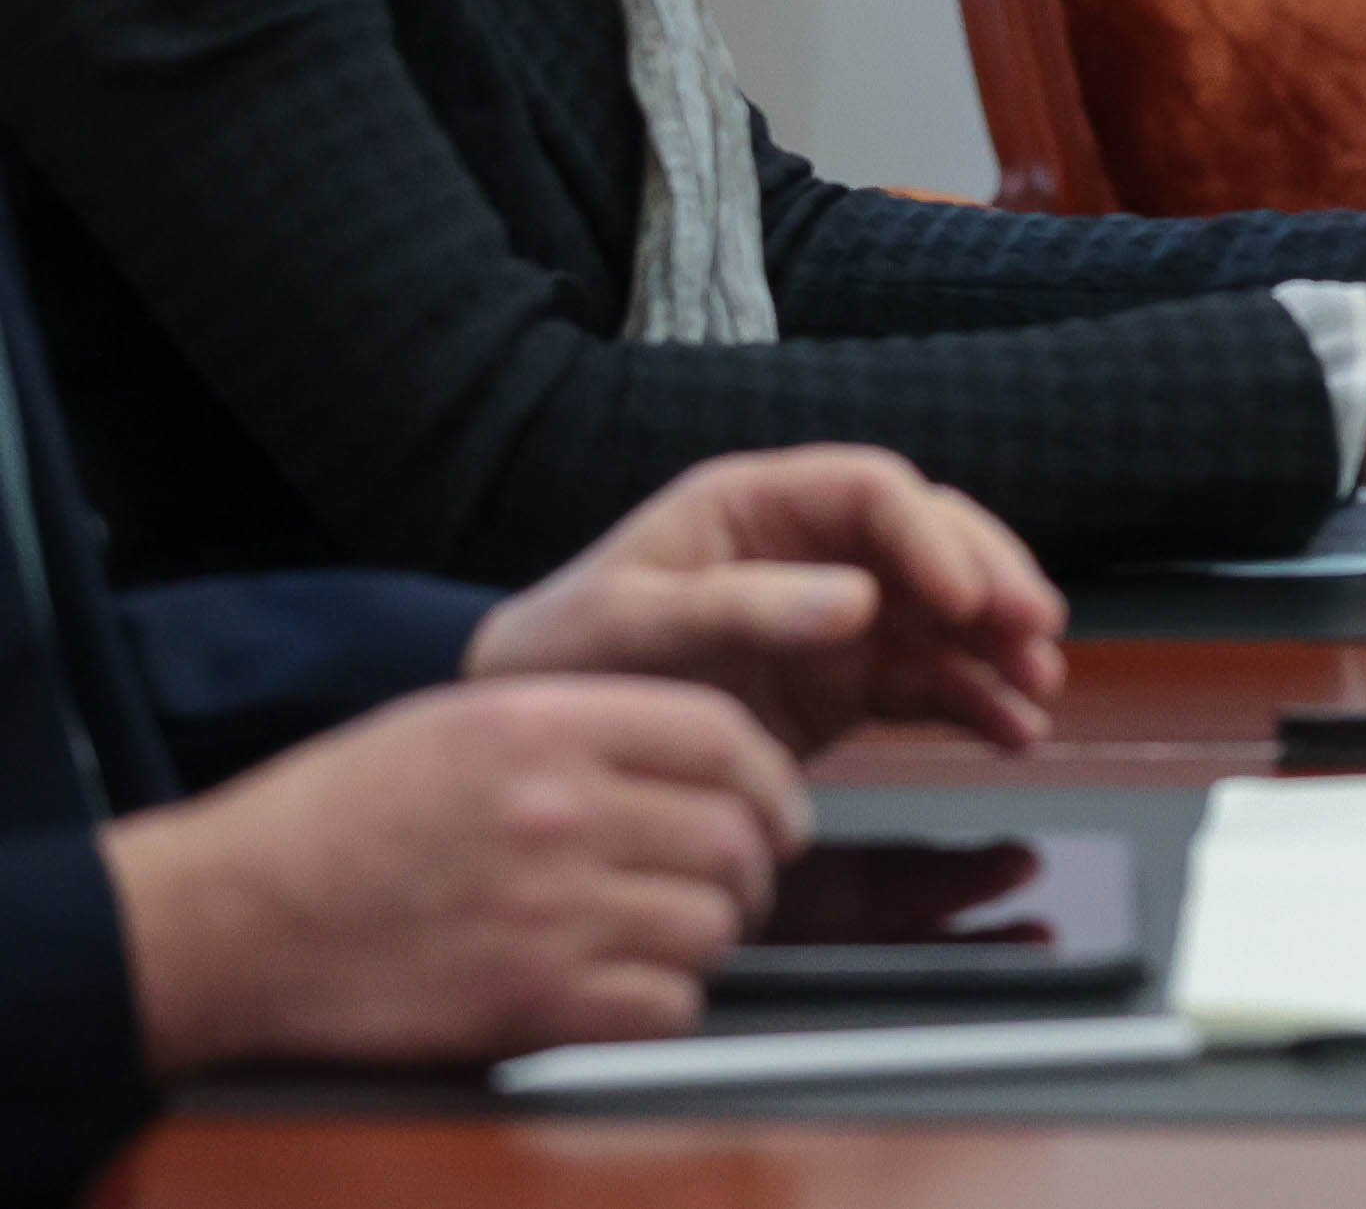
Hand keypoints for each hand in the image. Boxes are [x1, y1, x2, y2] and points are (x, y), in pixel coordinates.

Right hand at [103, 677, 807, 1071]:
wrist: (227, 918)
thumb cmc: (331, 819)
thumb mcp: (462, 721)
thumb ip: (585, 725)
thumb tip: (697, 755)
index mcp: (548, 726)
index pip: (725, 741)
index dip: (771, 782)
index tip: (773, 812)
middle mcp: (565, 811)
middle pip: (735, 837)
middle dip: (747, 868)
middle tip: (724, 886)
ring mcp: (554, 910)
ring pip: (713, 926)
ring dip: (703, 939)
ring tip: (659, 938)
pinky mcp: (533, 1003)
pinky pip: (667, 1008)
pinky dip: (662, 1007)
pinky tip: (621, 992)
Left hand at [466, 447, 1063, 758]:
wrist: (539, 741)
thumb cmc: (568, 657)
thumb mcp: (634, 623)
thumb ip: (740, 607)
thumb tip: (857, 603)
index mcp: (758, 505)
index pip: (875, 492)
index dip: (931, 538)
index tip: (965, 599)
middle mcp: (812, 549)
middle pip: (933, 541)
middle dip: (993, 582)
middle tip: (1035, 630)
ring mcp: (836, 616)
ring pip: (948, 612)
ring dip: (1000, 645)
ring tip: (1037, 687)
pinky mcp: (845, 682)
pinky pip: (931, 681)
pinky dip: (977, 702)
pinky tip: (1011, 731)